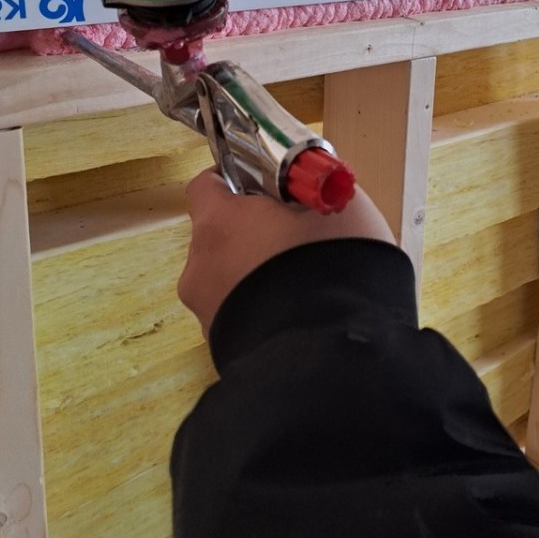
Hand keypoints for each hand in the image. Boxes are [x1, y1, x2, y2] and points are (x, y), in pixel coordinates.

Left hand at [178, 168, 395, 334]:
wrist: (333, 356)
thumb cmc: (333, 266)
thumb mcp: (337, 205)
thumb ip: (310, 189)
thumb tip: (309, 185)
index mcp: (218, 223)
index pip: (205, 186)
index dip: (234, 182)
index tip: (263, 186)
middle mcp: (200, 268)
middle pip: (217, 236)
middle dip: (250, 234)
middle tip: (294, 237)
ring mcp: (208, 314)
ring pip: (228, 280)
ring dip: (256, 276)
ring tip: (302, 282)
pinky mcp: (224, 351)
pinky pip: (241, 317)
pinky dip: (262, 311)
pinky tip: (299, 314)